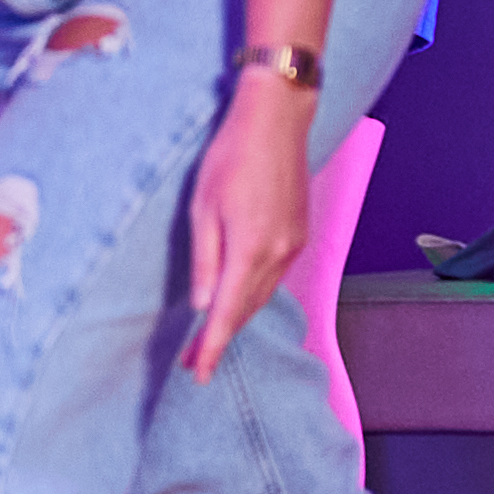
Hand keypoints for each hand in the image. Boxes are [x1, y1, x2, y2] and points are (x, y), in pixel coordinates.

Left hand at [178, 72, 321, 381]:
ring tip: (211, 336)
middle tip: (194, 361)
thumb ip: (206, 260)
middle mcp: (279, 254)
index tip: (199, 373)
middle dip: (221, 338)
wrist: (276, 120)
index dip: (213, 347)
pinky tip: (238, 298)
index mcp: (251, 250)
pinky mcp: (299, 233)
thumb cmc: (230, 157)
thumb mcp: (203, 208)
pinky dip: (254, 293)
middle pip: (248, 310)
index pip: (229, 313)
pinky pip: (274, 276)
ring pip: (263, 294)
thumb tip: (205, 305)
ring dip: (239, 317)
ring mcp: (294, 245)